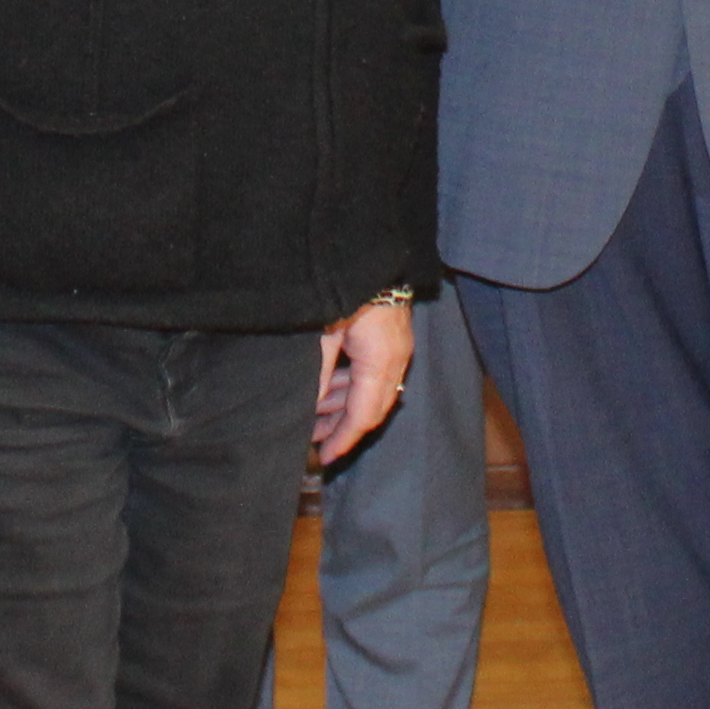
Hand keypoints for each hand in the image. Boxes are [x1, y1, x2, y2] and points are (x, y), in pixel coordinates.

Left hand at [315, 299, 416, 464]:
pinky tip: (330, 390)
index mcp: (381, 361)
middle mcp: (395, 359)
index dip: (344, 439)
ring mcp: (397, 348)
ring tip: (316, 417)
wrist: (369, 250)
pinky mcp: (392, 337)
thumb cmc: (346, 286)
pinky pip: (374, 373)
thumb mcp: (326, 332)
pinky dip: (352, 386)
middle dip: (343, 427)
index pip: (364, 415)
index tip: (326, 458)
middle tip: (314, 442)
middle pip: (372, 407)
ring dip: (345, 406)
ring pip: (373, 391)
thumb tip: (312, 404)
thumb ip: (320, 371)